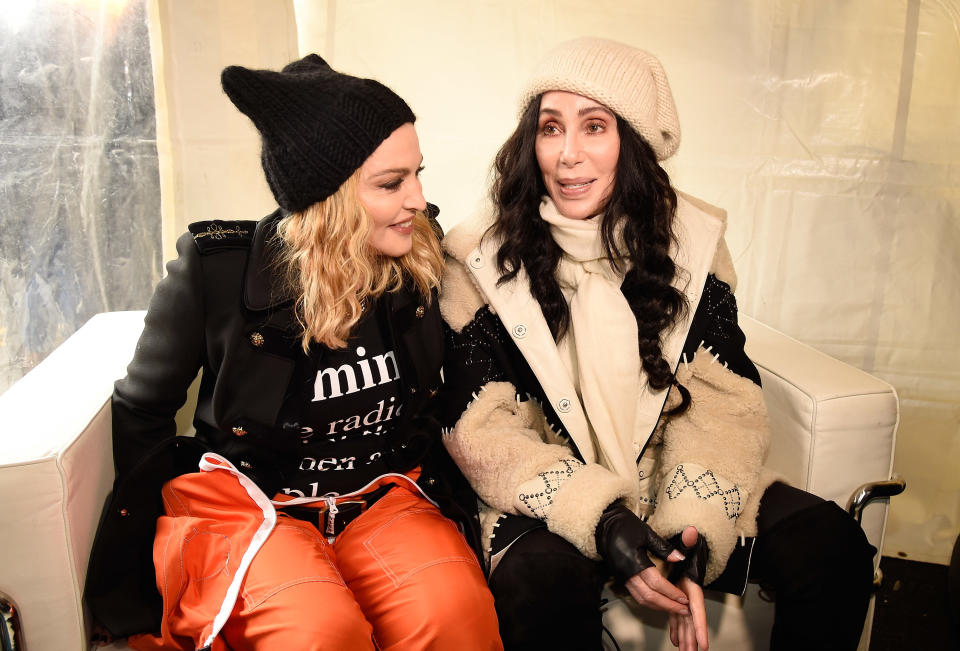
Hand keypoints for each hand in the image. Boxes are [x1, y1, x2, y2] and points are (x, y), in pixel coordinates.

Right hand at [595, 502, 689, 614]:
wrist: (602, 524)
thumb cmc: (622, 525)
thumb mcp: (645, 532)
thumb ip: (662, 547)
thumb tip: (679, 558)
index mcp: (634, 561)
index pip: (656, 583)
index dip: (671, 592)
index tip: (684, 598)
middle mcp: (627, 573)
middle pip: (649, 596)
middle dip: (667, 605)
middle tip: (683, 609)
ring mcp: (623, 577)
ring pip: (642, 599)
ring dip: (659, 606)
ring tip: (674, 608)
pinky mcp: (622, 578)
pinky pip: (637, 595)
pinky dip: (650, 601)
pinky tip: (660, 601)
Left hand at [668, 526, 708, 649]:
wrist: (686, 547)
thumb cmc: (688, 547)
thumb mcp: (687, 544)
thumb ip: (688, 540)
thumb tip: (691, 532)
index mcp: (692, 585)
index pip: (697, 608)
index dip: (700, 626)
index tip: (702, 643)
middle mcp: (689, 593)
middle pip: (692, 619)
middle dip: (693, 638)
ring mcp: (683, 597)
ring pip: (684, 621)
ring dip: (685, 637)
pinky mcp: (676, 598)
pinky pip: (676, 616)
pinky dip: (676, 628)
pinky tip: (675, 640)